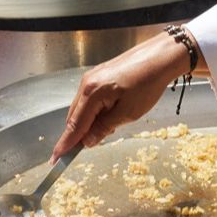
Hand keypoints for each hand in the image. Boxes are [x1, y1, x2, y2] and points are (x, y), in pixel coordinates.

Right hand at [50, 32, 190, 160]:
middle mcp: (87, 83)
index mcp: (91, 93)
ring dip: (89, 122)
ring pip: (83, 108)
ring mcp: (92, 77)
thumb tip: (88, 141)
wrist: (160, 57)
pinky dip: (95, 111)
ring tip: (110, 127)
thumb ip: (104, 128)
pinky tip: (111, 114)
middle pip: (75, 117)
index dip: (65, 145)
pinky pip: (90, 98)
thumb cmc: (147, 82)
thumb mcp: (128, 113)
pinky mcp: (100, 75)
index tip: (56, 160)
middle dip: (78, 134)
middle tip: (84, 149)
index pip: (74, 126)